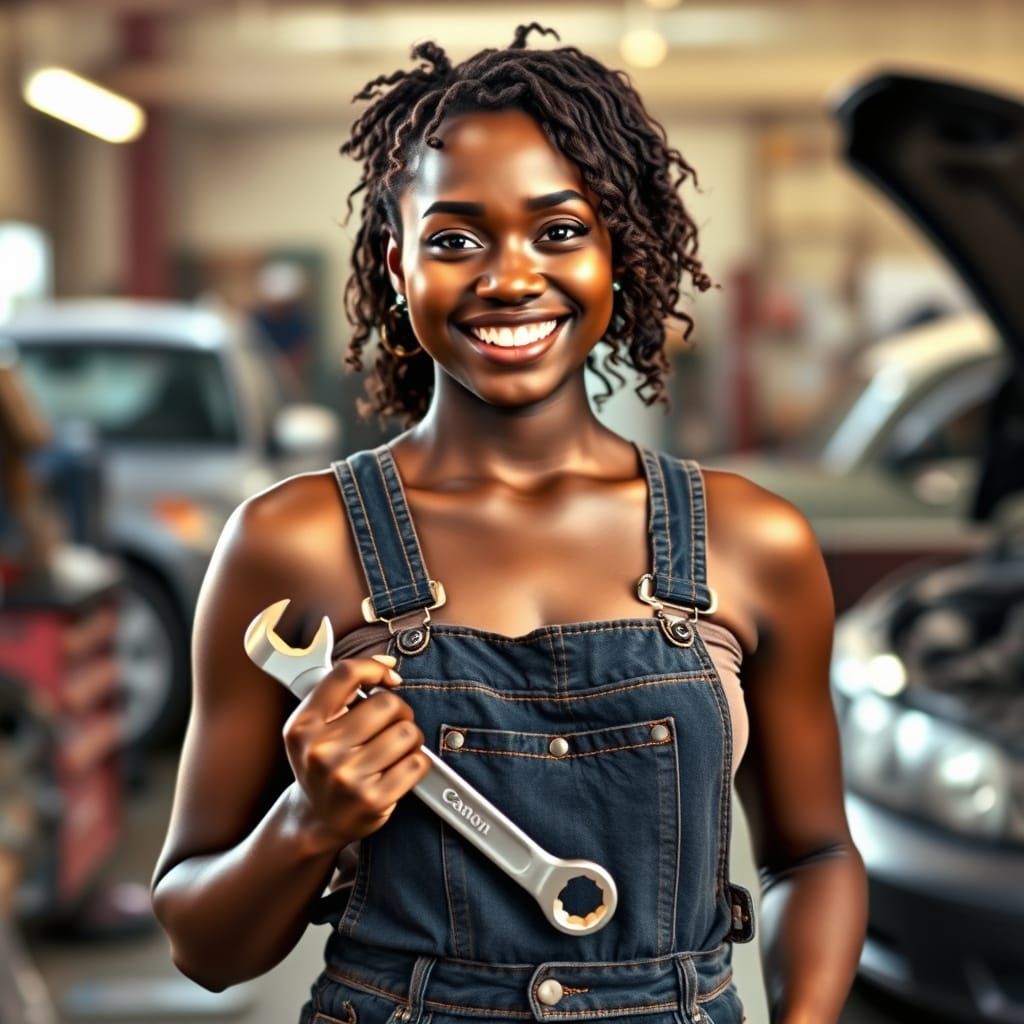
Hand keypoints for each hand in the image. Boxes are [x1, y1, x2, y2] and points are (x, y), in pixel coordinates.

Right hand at [282, 655, 430, 845]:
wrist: (315, 819)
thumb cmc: (322, 763)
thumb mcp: (311, 726)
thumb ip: (339, 692)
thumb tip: (387, 665)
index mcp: (304, 725)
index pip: (346, 674)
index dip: (375, 668)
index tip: (389, 676)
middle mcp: (321, 750)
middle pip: (388, 703)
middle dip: (400, 711)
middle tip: (392, 725)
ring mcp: (346, 777)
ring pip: (408, 732)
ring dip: (411, 738)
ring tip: (396, 748)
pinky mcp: (372, 800)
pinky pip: (418, 763)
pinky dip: (417, 762)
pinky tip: (400, 768)